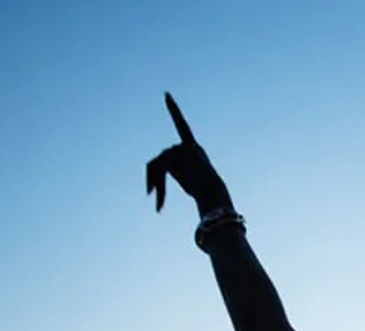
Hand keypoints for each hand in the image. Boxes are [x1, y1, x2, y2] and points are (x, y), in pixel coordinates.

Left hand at [146, 93, 232, 215]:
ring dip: (156, 185)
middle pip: (161, 159)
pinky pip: (158, 170)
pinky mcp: (174, 156)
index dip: (174, 109)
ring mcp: (180, 149)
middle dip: (154, 178)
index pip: (182, 125)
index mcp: (194, 148)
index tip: (166, 94)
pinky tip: (157, 200)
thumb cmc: (208, 194)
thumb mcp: (192, 183)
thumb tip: (169, 181)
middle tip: (151, 196)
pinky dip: (158, 188)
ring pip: (157, 165)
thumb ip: (179, 174)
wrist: (213, 193)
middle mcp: (187, 145)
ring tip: (158, 203)